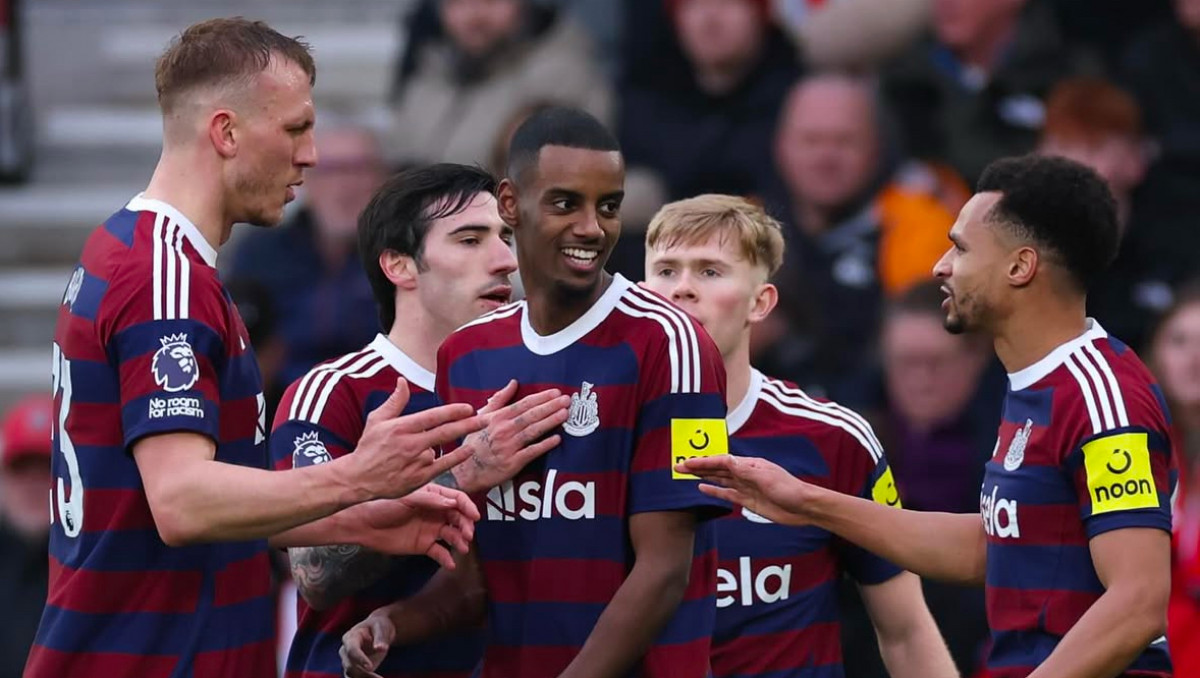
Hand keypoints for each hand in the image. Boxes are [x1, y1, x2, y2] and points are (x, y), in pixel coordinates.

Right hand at [340, 611, 395, 677]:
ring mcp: (348, 661)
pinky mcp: (354, 670)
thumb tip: (381, 648)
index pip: (351, 650)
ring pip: (351, 675)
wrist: (378, 631)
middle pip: (349, 666)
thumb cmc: (379, 626)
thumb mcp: (381, 627)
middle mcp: (345, 650)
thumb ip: (381, 637)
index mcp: (350, 637)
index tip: (371, 667)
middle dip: (364, 674)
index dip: (359, 659)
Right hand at [351, 378, 483, 499]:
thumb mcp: (377, 420)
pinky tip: (468, 450)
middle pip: (445, 432)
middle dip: (468, 425)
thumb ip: (395, 401)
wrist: (358, 478)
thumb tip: (402, 381)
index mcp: (401, 428)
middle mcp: (410, 444)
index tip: (468, 407)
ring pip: (442, 448)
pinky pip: (443, 465)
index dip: (452, 412)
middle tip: (485, 420)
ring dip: (456, 441)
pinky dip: (457, 457)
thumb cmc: (368, 447)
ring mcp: (416, 462)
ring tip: (476, 432)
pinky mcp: (419, 477)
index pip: (432, 417)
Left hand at [352, 484, 480, 567]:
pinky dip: (446, 558)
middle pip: (458, 518)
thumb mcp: (407, 498)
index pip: (457, 499)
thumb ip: (430, 500)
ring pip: (452, 534)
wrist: (363, 525)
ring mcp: (430, 529)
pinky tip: (450, 563)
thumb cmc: (383, 505)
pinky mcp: (424, 545)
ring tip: (462, 548)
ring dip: (460, 541)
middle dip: (466, 525)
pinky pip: (440, 552)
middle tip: (468, 535)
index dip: (467, 507)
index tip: (474, 517)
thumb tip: (453, 503)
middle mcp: (435, 512)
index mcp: (433, 496)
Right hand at [452, 380, 569, 493]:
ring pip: (533, 431)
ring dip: (550, 421)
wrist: (465, 471)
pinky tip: (557, 439)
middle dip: (550, 406)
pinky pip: (531, 452)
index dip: (541, 398)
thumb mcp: (482, 417)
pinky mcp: (512, 463)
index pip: (523, 404)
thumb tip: (513, 383)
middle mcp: (503, 430)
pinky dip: (544, 445)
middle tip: (567, 400)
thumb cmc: (475, 443)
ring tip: (565, 414)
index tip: (556, 392)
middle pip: (531, 415)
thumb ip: (500, 399)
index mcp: (497, 418)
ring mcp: (508, 446)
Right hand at [675, 455, 813, 525]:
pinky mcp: (748, 500)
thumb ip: (744, 470)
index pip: (721, 461)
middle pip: (717, 469)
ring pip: (719, 480)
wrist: (804, 507)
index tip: (687, 462)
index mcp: (749, 465)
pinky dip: (714, 490)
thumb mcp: (765, 478)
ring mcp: (746, 487)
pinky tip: (703, 488)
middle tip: (679, 466)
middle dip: (698, 467)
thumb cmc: (789, 489)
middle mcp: (745, 474)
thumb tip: (725, 460)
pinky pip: (727, 494)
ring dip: (703, 476)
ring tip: (686, 473)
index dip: (703, 462)